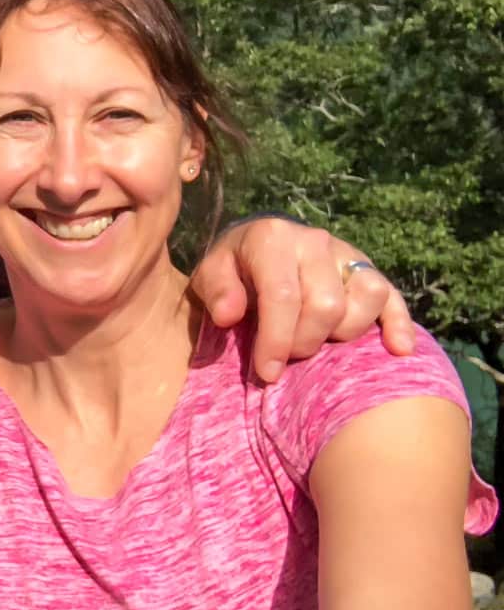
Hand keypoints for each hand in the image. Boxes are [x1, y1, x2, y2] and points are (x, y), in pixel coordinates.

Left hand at [190, 218, 415, 382]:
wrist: (260, 244)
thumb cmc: (233, 268)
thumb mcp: (211, 274)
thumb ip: (216, 292)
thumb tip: (230, 316)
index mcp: (273, 238)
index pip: (283, 295)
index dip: (276, 339)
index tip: (267, 371)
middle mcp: (315, 241)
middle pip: (326, 305)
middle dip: (304, 342)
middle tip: (285, 357)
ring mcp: (347, 254)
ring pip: (366, 298)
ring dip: (343, 332)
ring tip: (318, 340)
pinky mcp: (369, 271)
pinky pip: (393, 297)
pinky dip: (399, 324)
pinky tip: (397, 349)